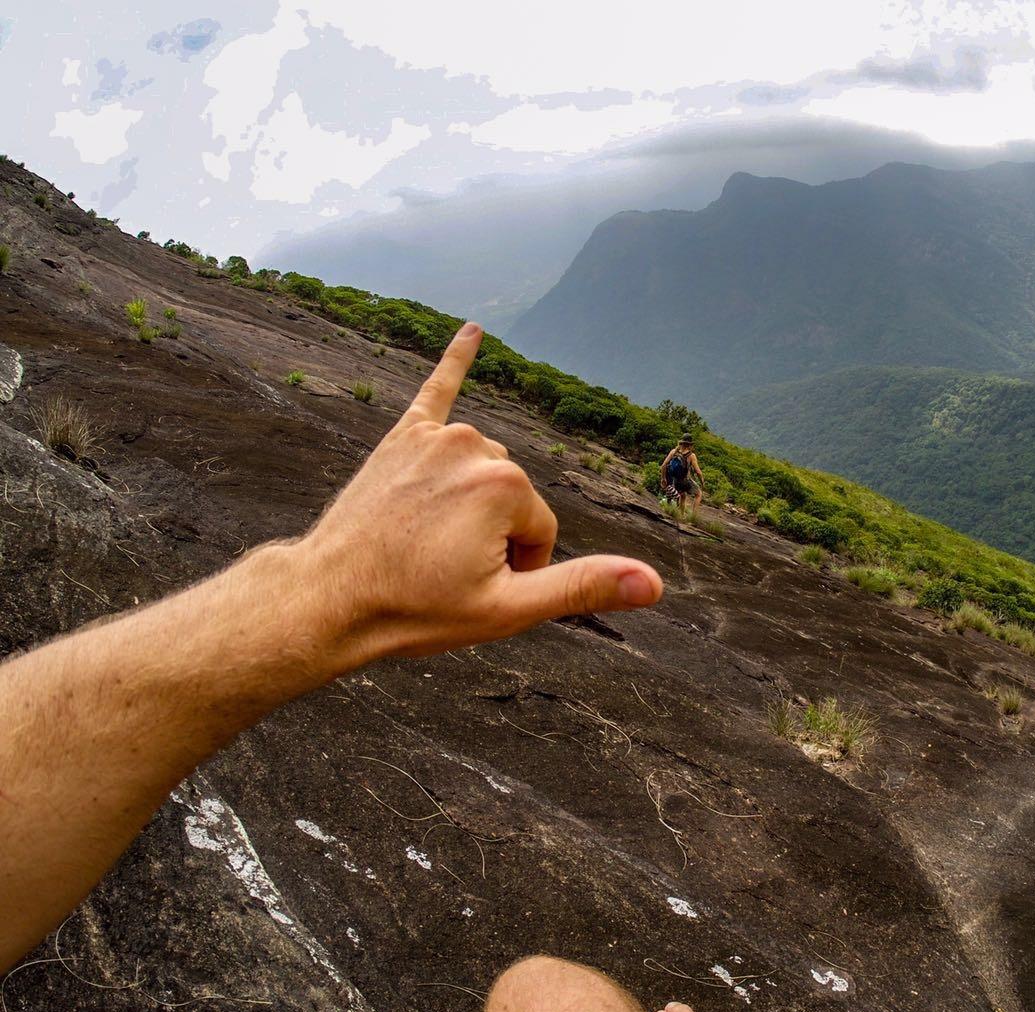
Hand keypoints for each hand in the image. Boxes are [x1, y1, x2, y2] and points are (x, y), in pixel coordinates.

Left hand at [296, 323, 662, 664]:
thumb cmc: (417, 608)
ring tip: (426, 539)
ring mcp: (436, 437)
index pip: (542, 530)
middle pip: (515, 497)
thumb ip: (584, 586)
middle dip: (493, 535)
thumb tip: (656, 584)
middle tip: (443, 568)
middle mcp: (474, 445)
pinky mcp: (404, 435)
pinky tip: (471, 330)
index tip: (473, 588)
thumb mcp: (509, 610)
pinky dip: (456, 361)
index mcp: (506, 485)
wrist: (329, 597)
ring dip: (471, 504)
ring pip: (485, 471)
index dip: (518, 567)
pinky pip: (437, 392)